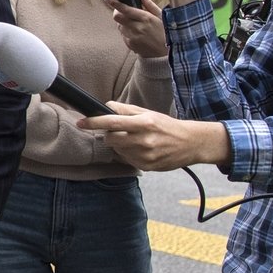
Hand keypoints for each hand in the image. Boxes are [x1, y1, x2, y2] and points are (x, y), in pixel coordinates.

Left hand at [78, 102, 229, 171]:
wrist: (191, 143)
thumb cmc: (167, 126)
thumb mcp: (148, 113)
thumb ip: (125, 110)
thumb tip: (105, 106)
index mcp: (144, 123)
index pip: (113, 122)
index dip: (94, 122)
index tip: (81, 122)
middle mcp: (144, 140)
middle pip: (111, 139)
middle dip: (109, 135)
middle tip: (118, 131)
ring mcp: (146, 155)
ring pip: (117, 150)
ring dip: (119, 145)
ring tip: (134, 140)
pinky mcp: (147, 166)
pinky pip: (127, 160)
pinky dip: (128, 154)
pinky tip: (140, 149)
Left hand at [101, 0, 167, 58]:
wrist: (165, 53)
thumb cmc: (165, 32)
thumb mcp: (161, 16)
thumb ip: (149, 4)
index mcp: (146, 18)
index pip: (125, 9)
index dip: (114, 3)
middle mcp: (137, 27)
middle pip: (117, 17)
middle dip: (117, 12)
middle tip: (123, 11)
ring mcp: (132, 37)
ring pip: (119, 26)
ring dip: (123, 23)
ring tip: (135, 25)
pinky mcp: (130, 45)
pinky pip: (123, 35)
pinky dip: (126, 32)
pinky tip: (137, 34)